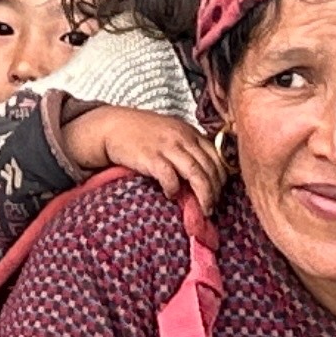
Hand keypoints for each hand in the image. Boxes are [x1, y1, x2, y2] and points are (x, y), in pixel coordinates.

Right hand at [55, 102, 221, 208]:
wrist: (113, 126)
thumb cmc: (143, 133)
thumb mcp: (171, 133)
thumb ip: (188, 149)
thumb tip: (206, 175)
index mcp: (189, 132)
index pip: (216, 155)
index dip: (222, 177)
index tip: (220, 192)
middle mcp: (182, 137)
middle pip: (209, 166)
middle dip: (215, 190)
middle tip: (212, 206)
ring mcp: (167, 146)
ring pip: (196, 173)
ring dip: (204, 195)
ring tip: (204, 209)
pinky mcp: (151, 157)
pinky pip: (170, 176)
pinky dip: (175, 189)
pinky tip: (172, 195)